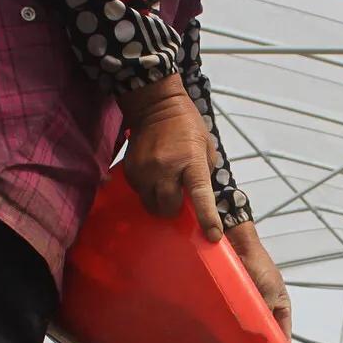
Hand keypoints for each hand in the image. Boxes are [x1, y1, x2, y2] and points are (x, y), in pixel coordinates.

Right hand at [118, 75, 222, 241]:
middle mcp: (166, 168)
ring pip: (151, 205)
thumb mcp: (206, 147)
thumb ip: (204, 174)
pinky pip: (139, 194)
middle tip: (180, 200)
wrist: (155, 106)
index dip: (207, 218)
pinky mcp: (130, 171)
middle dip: (175, 210)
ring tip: (165, 187)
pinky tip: (154, 178)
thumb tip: (200, 200)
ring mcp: (145, 170)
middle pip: (168, 208)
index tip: (212, 236)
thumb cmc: (187, 126)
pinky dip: (148, 192)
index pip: (201, 195)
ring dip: (160, 202)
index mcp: (192, 161)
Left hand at [226, 222, 291, 340]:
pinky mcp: (234, 300)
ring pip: (249, 325)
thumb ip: (265, 311)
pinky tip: (226, 334)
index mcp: (281, 305)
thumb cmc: (259, 265)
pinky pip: (234, 316)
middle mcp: (266, 307)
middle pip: (265, 331)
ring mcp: (249, 304)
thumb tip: (260, 333)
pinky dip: (231, 324)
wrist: (237, 244)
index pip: (283, 331)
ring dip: (244, 334)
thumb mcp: (268, 290)